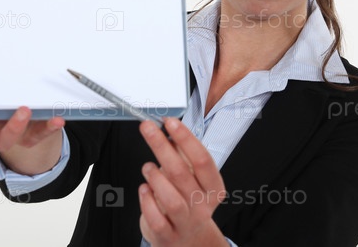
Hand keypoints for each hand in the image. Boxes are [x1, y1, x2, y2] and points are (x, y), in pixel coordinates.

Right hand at [0, 73, 64, 174]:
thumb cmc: (10, 85)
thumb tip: (3, 24)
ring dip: (12, 127)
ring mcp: (7, 133)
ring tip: (24, 109)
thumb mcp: (1, 71)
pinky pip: (38, 136)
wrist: (34, 109)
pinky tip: (57, 119)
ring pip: (3, 141)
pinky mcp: (31, 137)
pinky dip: (47, 128)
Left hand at [137, 118, 229, 246]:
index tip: (170, 122)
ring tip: (147, 167)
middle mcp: (202, 205)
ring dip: (155, 177)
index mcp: (213, 188)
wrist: (188, 241)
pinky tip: (143, 190)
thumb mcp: (192, 179)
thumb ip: (182, 156)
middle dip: (162, 146)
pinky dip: (146, 201)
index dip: (186, 138)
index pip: (203, 159)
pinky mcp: (168, 236)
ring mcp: (185, 223)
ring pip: (171, 199)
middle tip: (148, 129)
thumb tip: (169, 130)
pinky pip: (156, 219)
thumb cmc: (188, 202)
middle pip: (183, 173)